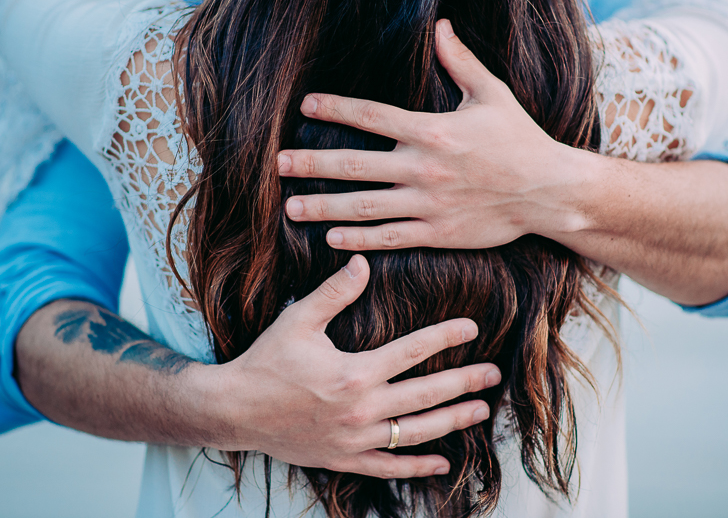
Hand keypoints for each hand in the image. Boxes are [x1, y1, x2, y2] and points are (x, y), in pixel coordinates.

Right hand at [214, 255, 500, 477]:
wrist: (235, 410)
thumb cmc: (266, 361)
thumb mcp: (298, 320)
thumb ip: (335, 292)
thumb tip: (363, 261)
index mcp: (354, 373)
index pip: (412, 351)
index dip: (445, 337)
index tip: (472, 327)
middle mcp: (361, 409)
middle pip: (425, 395)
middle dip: (463, 383)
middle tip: (493, 374)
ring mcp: (355, 439)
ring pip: (415, 432)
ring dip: (451, 421)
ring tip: (481, 410)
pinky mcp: (345, 459)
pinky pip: (389, 467)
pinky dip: (417, 467)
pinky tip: (442, 463)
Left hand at [278, 19, 589, 250]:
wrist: (550, 191)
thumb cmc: (520, 138)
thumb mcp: (492, 93)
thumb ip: (460, 61)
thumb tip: (440, 25)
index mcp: (433, 131)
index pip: (372, 116)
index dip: (335, 110)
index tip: (306, 107)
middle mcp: (424, 168)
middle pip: (355, 165)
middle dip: (312, 164)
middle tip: (278, 165)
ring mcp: (428, 204)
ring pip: (364, 207)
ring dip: (324, 206)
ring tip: (291, 207)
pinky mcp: (438, 233)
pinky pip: (389, 238)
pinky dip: (358, 240)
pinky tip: (331, 238)